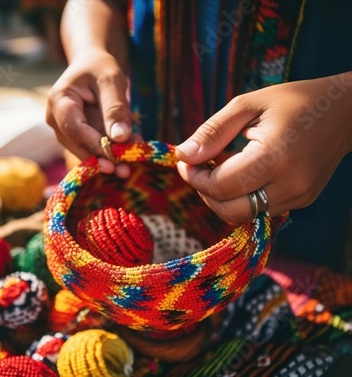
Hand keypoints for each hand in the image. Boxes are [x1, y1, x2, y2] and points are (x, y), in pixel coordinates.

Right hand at [46, 48, 141, 176]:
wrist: (93, 65)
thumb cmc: (99, 66)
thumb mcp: (111, 79)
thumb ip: (115, 107)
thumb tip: (119, 138)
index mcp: (59, 100)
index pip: (74, 129)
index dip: (93, 146)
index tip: (114, 160)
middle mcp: (56, 118)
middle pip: (78, 145)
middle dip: (103, 158)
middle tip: (126, 170)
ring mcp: (65, 130)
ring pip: (86, 150)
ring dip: (110, 157)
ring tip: (133, 159)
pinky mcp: (77, 137)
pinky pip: (94, 148)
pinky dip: (112, 151)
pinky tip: (130, 150)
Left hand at [175, 73, 351, 223]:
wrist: (345, 111)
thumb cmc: (293, 101)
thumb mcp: (248, 105)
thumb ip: (212, 132)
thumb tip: (183, 155)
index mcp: (276, 156)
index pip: (221, 186)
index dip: (195, 178)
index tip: (185, 162)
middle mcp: (291, 183)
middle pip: (230, 209)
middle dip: (204, 192)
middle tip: (197, 169)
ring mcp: (299, 196)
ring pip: (243, 214)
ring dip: (221, 197)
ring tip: (218, 169)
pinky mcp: (302, 200)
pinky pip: (260, 209)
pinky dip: (241, 197)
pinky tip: (240, 175)